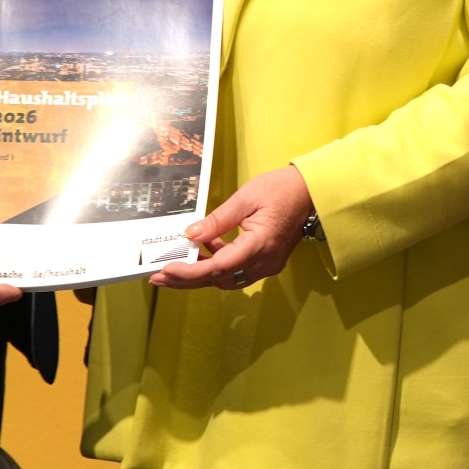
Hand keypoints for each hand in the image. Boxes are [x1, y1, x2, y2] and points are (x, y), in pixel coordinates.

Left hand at [149, 165, 313, 290]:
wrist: (310, 191)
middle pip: (219, 280)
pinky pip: (237, 271)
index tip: (165, 272)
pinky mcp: (267, 261)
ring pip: (227, 279)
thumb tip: (190, 235)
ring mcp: (267, 265)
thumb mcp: (245, 198)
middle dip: (187, 279)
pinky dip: (218, 264)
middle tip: (158, 276)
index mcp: (259, 245)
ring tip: (177, 261)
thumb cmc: (280, 189)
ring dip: (202, 272)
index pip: (218, 268)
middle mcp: (264, 262)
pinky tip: (205, 248)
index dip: (189, 273)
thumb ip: (217, 220)